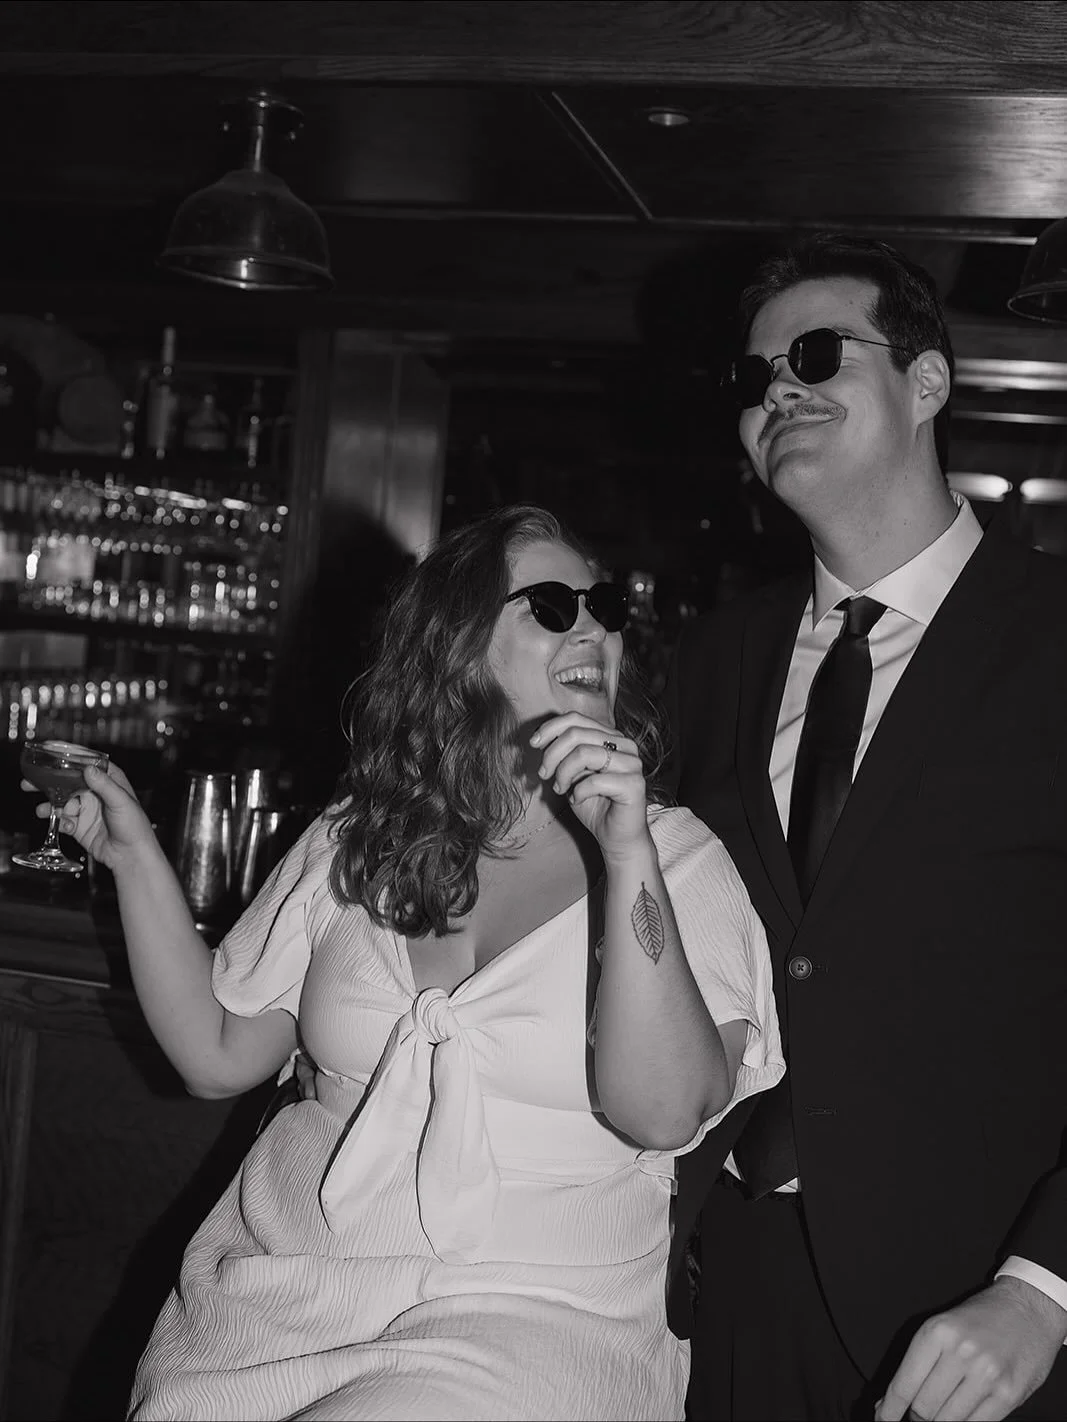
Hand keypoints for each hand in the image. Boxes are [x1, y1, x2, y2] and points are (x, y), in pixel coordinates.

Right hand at [24, 759, 156, 872]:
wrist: (130, 856)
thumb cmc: (134, 826)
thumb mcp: (121, 802)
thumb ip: (104, 785)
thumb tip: (88, 769)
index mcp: (109, 780)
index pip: (87, 762)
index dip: (69, 756)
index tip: (49, 751)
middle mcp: (95, 792)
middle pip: (67, 781)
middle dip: (48, 782)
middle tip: (29, 783)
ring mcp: (86, 808)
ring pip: (61, 801)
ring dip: (50, 805)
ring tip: (41, 810)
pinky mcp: (79, 825)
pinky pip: (63, 820)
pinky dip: (61, 822)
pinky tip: (68, 827)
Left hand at [530, 712, 649, 860]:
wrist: (616, 838)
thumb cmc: (594, 805)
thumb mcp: (573, 774)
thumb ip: (563, 753)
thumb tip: (539, 739)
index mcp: (610, 736)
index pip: (576, 718)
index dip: (550, 728)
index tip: (533, 744)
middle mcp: (624, 745)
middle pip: (577, 734)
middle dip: (552, 754)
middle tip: (543, 774)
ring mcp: (632, 763)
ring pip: (584, 753)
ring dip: (563, 773)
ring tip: (559, 788)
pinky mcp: (634, 784)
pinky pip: (595, 781)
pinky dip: (577, 791)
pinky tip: (575, 800)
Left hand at [875, 1277, 1065, 1420]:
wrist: (1028, 1308)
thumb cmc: (982, 1318)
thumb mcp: (944, 1327)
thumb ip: (919, 1363)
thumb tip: (890, 1403)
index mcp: (936, 1332)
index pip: (903, 1386)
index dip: (890, 1411)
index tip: (884, 1420)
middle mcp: (960, 1353)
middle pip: (923, 1408)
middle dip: (917, 1417)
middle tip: (918, 1416)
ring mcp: (985, 1375)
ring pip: (948, 1420)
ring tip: (942, 1413)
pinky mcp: (1007, 1394)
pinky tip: (961, 1418)